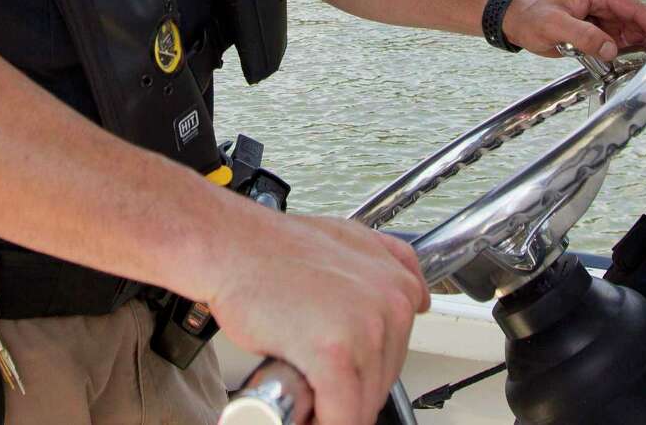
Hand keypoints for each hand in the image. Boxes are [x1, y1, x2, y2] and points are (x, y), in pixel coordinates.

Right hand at [208, 213, 429, 424]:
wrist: (229, 246)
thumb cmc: (273, 246)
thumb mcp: (346, 237)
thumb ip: (385, 263)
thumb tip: (416, 295)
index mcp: (396, 281)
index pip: (399, 351)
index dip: (362, 363)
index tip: (342, 365)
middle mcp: (390, 303)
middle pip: (382, 380)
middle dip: (346, 384)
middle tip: (310, 363)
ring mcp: (366, 328)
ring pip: (363, 403)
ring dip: (332, 404)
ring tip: (300, 371)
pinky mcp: (336, 355)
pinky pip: (342, 418)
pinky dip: (320, 421)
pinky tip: (301, 404)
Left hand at [503, 0, 645, 63]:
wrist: (516, 22)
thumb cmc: (532, 18)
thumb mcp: (554, 26)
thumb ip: (584, 35)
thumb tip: (612, 49)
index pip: (637, 9)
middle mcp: (605, 2)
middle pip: (641, 21)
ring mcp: (604, 16)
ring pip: (634, 33)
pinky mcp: (600, 30)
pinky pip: (622, 42)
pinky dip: (631, 53)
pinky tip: (639, 66)